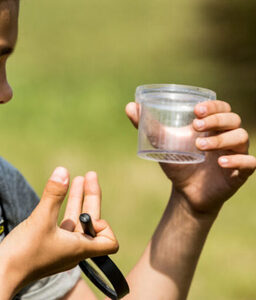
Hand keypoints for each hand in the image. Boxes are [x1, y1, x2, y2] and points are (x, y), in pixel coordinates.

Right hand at [0, 167, 117, 298]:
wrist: (1, 274)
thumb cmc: (24, 253)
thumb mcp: (41, 219)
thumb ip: (54, 195)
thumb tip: (63, 171)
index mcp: (79, 248)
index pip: (109, 242)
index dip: (105, 226)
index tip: (87, 212)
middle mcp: (73, 250)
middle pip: (91, 223)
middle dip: (90, 198)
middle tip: (89, 175)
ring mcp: (60, 249)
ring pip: (75, 223)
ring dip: (77, 201)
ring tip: (77, 179)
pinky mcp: (48, 247)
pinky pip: (62, 227)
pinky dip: (64, 210)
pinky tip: (58, 197)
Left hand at [126, 100, 255, 215]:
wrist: (186, 192)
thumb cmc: (178, 163)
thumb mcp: (162, 143)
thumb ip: (147, 125)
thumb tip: (130, 106)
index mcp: (213, 125)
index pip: (221, 107)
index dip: (212, 105)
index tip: (195, 110)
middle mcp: (227, 136)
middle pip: (233, 119)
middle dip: (215, 119)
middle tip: (196, 125)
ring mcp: (236, 153)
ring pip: (240, 137)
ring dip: (221, 139)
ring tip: (200, 146)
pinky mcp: (241, 172)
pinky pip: (250, 162)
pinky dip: (238, 160)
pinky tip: (220, 162)